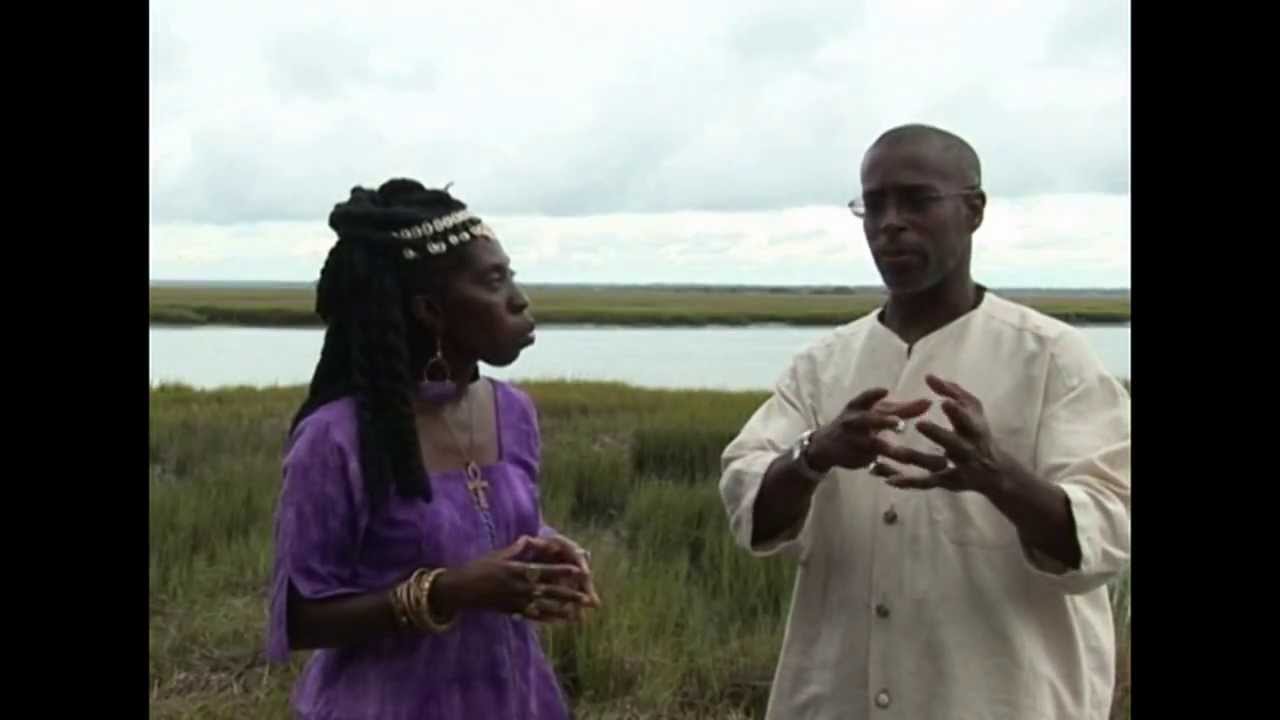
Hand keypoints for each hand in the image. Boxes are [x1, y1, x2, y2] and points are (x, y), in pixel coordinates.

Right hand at [433, 536, 593, 623]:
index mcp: (517, 570)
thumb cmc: (479, 568)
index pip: (544, 570)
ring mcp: (516, 601)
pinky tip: (560, 621)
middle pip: (549, 591)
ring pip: (544, 607)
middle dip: (570, 594)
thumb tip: (529, 537)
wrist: (461, 590)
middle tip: (587, 597)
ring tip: (579, 614)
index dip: (562, 571)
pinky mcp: (512, 611)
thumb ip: (517, 549)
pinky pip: (533, 616)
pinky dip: (548, 619)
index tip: (579, 571)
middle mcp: (519, 587)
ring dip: (563, 610)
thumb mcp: (498, 555)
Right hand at [806, 388, 934, 472]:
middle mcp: (854, 422)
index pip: (864, 398)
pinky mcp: (858, 458)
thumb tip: (929, 402)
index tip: (885, 391)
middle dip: (883, 421)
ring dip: (890, 450)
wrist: (826, 445)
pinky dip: (888, 470)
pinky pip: (874, 464)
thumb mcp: (875, 412)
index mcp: (859, 407)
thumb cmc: (860, 423)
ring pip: (873, 446)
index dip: (873, 395)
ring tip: (908, 457)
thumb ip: (903, 409)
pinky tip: (903, 477)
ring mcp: (854, 441)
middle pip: (867, 420)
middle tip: (901, 424)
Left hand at [870, 375, 1007, 494]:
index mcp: (974, 429)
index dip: (958, 412)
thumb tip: (928, 376)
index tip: (944, 402)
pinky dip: (908, 482)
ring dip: (916, 458)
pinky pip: (925, 483)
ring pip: (935, 465)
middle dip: (939, 434)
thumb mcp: (973, 410)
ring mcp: (957, 468)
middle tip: (920, 424)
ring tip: (895, 452)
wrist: (995, 471)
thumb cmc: (978, 432)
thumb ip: (952, 391)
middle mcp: (967, 449)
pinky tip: (889, 480)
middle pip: (953, 443)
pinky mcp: (946, 482)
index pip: (968, 419)